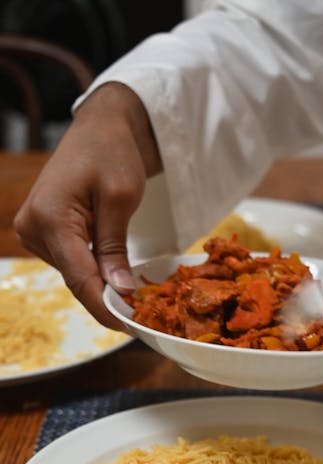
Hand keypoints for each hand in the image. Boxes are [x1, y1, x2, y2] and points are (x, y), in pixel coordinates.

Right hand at [14, 83, 161, 328]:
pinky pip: (71, 260)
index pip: (78, 277)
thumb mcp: (121, 200)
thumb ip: (115, 249)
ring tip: (131, 290)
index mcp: (50, 217)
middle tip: (139, 312)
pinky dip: (93, 269)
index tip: (126, 326)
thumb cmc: (112, 153)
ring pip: (73, 273)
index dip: (103, 306)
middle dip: (105, 296)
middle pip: (74, 278)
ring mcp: (33, 229)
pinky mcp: (41, 230)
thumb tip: (118, 291)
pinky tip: (114, 272)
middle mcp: (33, 226)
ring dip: (100, 283)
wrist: (101, 129)